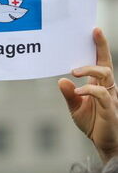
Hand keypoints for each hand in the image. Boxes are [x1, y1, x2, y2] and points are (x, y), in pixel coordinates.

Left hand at [58, 28, 117, 160]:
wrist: (104, 143)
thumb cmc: (93, 123)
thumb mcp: (75, 107)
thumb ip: (69, 94)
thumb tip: (61, 80)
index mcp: (100, 84)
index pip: (101, 61)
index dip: (100, 46)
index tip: (95, 29)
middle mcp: (108, 87)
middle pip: (106, 63)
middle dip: (101, 47)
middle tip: (91, 35)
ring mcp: (111, 97)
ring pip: (106, 75)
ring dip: (90, 69)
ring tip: (74, 71)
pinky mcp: (110, 109)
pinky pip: (102, 94)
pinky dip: (90, 90)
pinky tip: (79, 91)